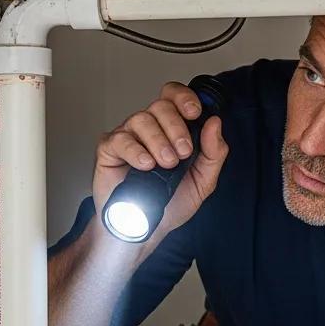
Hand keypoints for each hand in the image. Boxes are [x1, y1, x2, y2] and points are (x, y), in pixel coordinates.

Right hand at [92, 81, 227, 246]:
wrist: (146, 229)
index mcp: (171, 129)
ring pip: (142, 119)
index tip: (195, 113)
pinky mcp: (109, 150)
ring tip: (166, 164)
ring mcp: (128, 137)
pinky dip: (135, 151)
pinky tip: (146, 165)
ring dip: (158, 141)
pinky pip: (120, 139)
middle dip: (176, 127)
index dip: (184, 98)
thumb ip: (213, 154)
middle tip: (183, 153)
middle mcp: (149, 128)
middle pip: (160, 106)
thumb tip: (215, 123)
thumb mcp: (203, 181)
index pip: (174, 97)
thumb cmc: (171, 203)